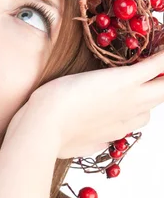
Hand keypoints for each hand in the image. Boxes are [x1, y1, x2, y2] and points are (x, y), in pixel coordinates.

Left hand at [4, 49, 163, 159]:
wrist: (44, 127)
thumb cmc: (48, 133)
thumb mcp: (74, 142)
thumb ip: (87, 139)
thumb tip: (88, 140)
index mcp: (115, 130)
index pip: (139, 116)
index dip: (141, 101)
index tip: (138, 91)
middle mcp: (128, 116)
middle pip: (158, 98)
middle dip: (160, 85)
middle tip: (158, 73)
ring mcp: (130, 98)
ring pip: (163, 86)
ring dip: (163, 73)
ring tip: (161, 55)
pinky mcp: (124, 81)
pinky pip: (158, 66)